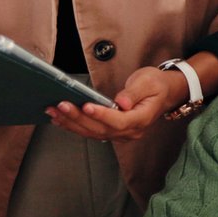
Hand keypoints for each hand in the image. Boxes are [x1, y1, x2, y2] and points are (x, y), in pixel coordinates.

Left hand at [44, 66, 182, 142]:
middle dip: (78, 118)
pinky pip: (92, 132)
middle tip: (60, 106)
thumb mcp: (148, 82)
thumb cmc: (156, 85)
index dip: (102, 115)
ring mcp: (121, 134)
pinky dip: (75, 126)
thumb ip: (133, 93)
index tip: (87, 105)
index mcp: (141, 119)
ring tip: (53, 112)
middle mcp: (131, 131)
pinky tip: (60, 119)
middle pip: (101, 129)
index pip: (119, 121)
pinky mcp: (112, 131)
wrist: (164, 92)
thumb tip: (120, 103)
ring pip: (93, 133)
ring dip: (71, 123)